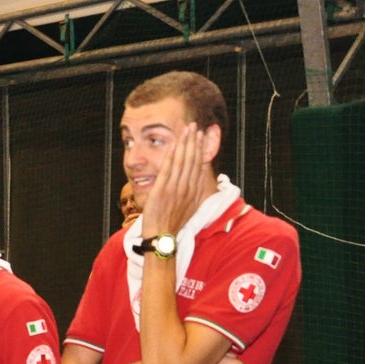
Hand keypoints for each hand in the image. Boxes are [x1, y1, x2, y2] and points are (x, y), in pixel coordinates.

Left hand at [141, 122, 204, 237]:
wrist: (162, 236)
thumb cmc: (173, 224)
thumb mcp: (190, 208)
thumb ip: (194, 191)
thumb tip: (198, 179)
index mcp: (194, 191)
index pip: (199, 164)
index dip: (201, 148)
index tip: (202, 136)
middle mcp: (187, 187)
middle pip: (192, 159)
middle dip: (194, 141)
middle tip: (195, 125)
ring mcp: (175, 188)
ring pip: (182, 160)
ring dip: (185, 143)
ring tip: (187, 129)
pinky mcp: (162, 190)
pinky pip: (168, 169)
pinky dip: (172, 155)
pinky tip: (174, 144)